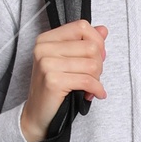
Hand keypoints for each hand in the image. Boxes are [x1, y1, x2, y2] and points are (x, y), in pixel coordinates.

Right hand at [20, 19, 106, 141]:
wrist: (37, 115)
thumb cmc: (54, 88)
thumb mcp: (68, 61)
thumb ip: (84, 43)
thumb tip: (103, 30)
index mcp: (46, 39)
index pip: (81, 26)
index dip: (97, 41)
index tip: (98, 57)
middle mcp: (44, 48)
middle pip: (90, 46)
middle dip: (99, 64)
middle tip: (93, 77)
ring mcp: (47, 64)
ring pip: (92, 64)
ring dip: (97, 79)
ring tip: (90, 87)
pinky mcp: (53, 81)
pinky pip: (88, 81)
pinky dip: (96, 89)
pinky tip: (93, 95)